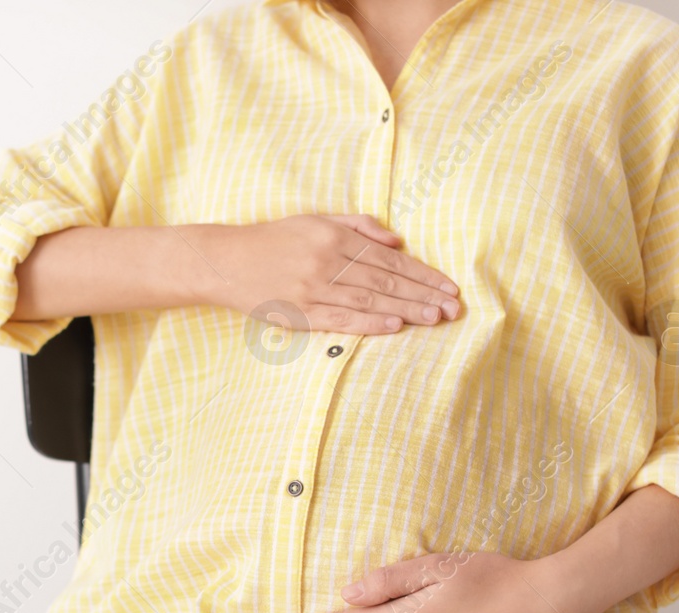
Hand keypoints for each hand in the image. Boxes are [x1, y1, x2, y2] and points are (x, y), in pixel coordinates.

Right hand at [192, 214, 461, 335]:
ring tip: (434, 318)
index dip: (423, 273)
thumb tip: (397, 242)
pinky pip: (341, 319)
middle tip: (453, 308)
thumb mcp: (316, 220)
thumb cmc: (274, 240)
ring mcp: (313, 289)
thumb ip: (358, 226)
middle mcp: (328, 261)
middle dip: (423, 294)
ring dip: (406, 311)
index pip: (390, 258)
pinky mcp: (299, 313)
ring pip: (369, 301)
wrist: (225, 261)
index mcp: (335, 237)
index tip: (448, 285)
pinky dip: (370, 323)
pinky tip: (394, 326)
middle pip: (386, 281)